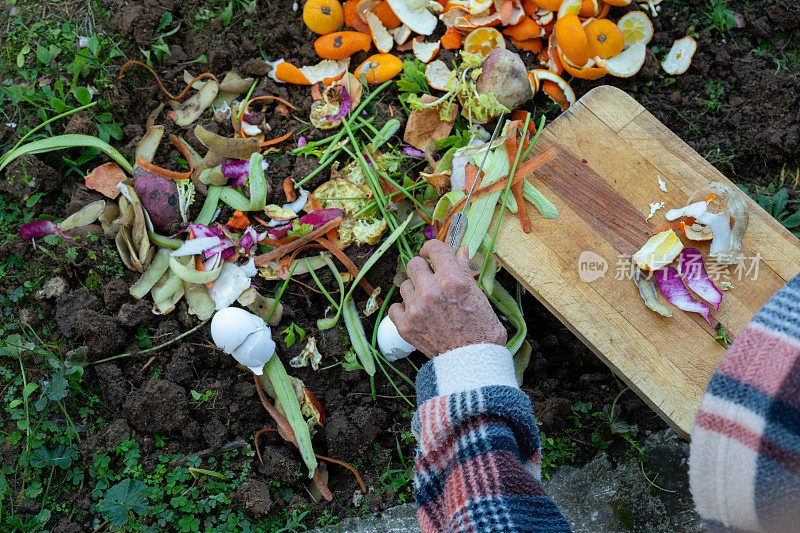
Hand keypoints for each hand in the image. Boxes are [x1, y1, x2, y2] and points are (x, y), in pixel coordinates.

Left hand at [388, 240, 506, 357]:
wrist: (472, 363)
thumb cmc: (482, 331)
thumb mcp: (480, 296)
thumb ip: (465, 271)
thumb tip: (460, 251)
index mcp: (453, 280)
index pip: (434, 248)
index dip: (432, 248)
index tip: (431, 253)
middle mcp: (432, 292)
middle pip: (414, 264)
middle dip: (423, 268)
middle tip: (430, 278)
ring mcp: (416, 309)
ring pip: (404, 285)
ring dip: (414, 290)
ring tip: (427, 301)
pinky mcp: (406, 326)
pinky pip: (394, 307)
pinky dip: (404, 310)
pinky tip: (416, 314)